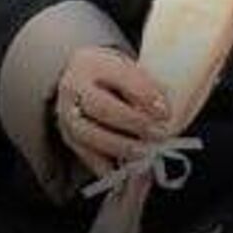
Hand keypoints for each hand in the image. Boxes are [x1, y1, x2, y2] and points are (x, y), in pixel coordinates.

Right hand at [53, 46, 170, 182]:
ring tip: (145, 153)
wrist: (82, 80)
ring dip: (121, 146)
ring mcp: (66, 113)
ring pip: (90, 134)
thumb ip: (146, 87)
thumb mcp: (128, 69)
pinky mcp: (68, 137)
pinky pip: (87, 155)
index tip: (165, 111)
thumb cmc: (112, 76)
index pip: (120, 76)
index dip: (144, 94)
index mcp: (91, 62)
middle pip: (101, 107)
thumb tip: (165, 112)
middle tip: (158, 134)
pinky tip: (127, 171)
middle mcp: (73, 87)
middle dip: (133, 122)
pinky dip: (108, 166)